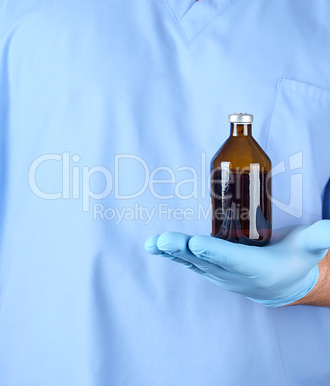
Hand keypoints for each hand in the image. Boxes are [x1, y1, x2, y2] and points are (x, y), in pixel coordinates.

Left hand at [145, 221, 329, 306]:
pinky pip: (189, 261)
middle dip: (184, 249)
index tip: (196, 242)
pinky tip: (156, 246)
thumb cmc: (294, 260)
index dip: (214, 251)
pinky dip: (172, 254)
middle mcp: (233, 274)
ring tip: (153, 243)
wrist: (280, 285)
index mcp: (256, 267)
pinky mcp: (211, 269)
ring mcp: (219, 274)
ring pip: (192, 262)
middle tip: (164, 240)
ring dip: (171, 252)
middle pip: (206, 260)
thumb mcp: (310, 247)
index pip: (233, 259)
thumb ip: (322, 236)